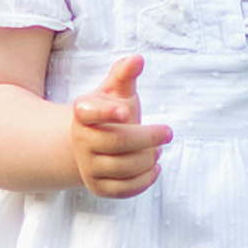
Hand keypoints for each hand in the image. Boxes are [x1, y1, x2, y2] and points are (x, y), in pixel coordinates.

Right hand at [69, 55, 173, 195]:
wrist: (95, 144)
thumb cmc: (113, 110)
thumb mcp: (117, 90)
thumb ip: (125, 74)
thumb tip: (137, 58)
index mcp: (83, 113)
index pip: (89, 111)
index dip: (106, 111)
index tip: (125, 111)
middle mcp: (80, 141)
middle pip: (118, 141)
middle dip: (149, 137)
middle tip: (167, 133)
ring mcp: (87, 166)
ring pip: (124, 167)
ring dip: (148, 158)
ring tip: (157, 150)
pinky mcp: (97, 187)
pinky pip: (124, 189)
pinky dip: (145, 180)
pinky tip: (154, 168)